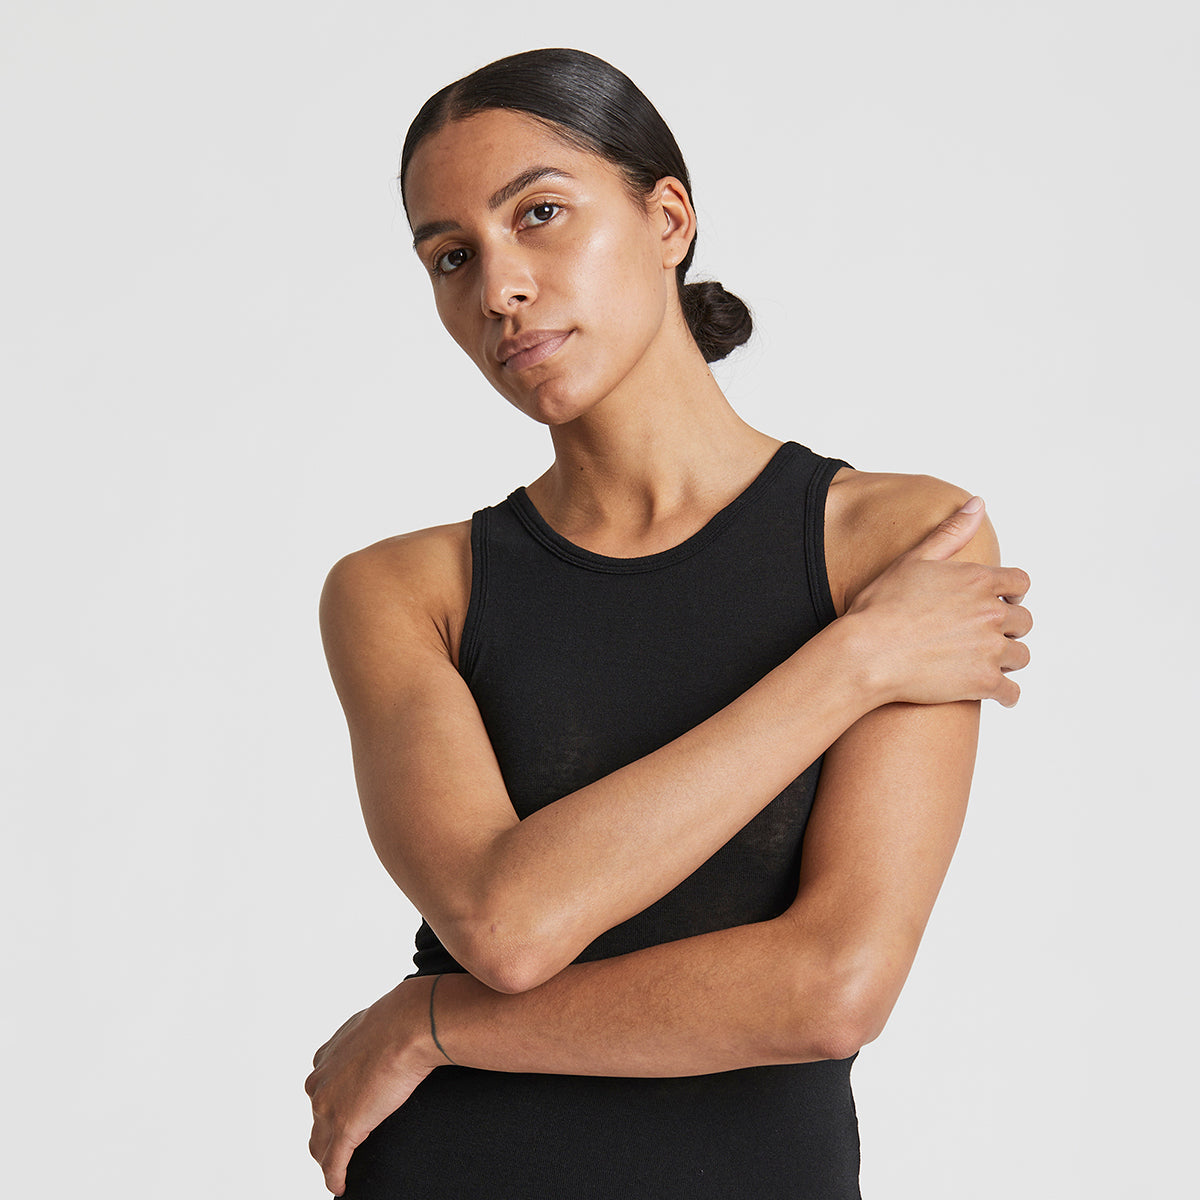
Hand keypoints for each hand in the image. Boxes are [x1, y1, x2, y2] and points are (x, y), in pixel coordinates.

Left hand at [305, 977, 439, 1195]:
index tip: (341, 1114)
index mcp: (326, 1058)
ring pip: (320, 1145)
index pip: (321, 1091)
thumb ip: (367, 1039)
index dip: (330, 1106)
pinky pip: (334, 1163)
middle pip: (316, 1120)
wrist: (409, 1025)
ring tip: (338, 1170)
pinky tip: (339, 1187)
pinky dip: (334, 1179)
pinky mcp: (344, 1127)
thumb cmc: (401, 1018)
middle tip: (341, 1146)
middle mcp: (320, 1082)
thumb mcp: (374, 1024)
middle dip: (326, 1134)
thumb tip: (385, 1036)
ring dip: (328, 1159)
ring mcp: (329, 1106)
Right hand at [845, 498, 1032, 706]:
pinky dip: (1005, 694)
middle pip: (1024, 621)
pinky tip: (994, 693)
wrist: (866, 652)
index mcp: (978, 580)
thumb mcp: (913, 559)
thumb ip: (951, 532)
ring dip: (1008, 660)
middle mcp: (991, 613)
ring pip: (1021, 656)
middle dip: (1008, 628)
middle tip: (985, 635)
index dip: (1011, 593)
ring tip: (985, 662)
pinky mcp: (982, 682)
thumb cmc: (881, 606)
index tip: (998, 602)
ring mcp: (990, 649)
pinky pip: (1012, 692)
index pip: (1021, 583)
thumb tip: (978, 503)